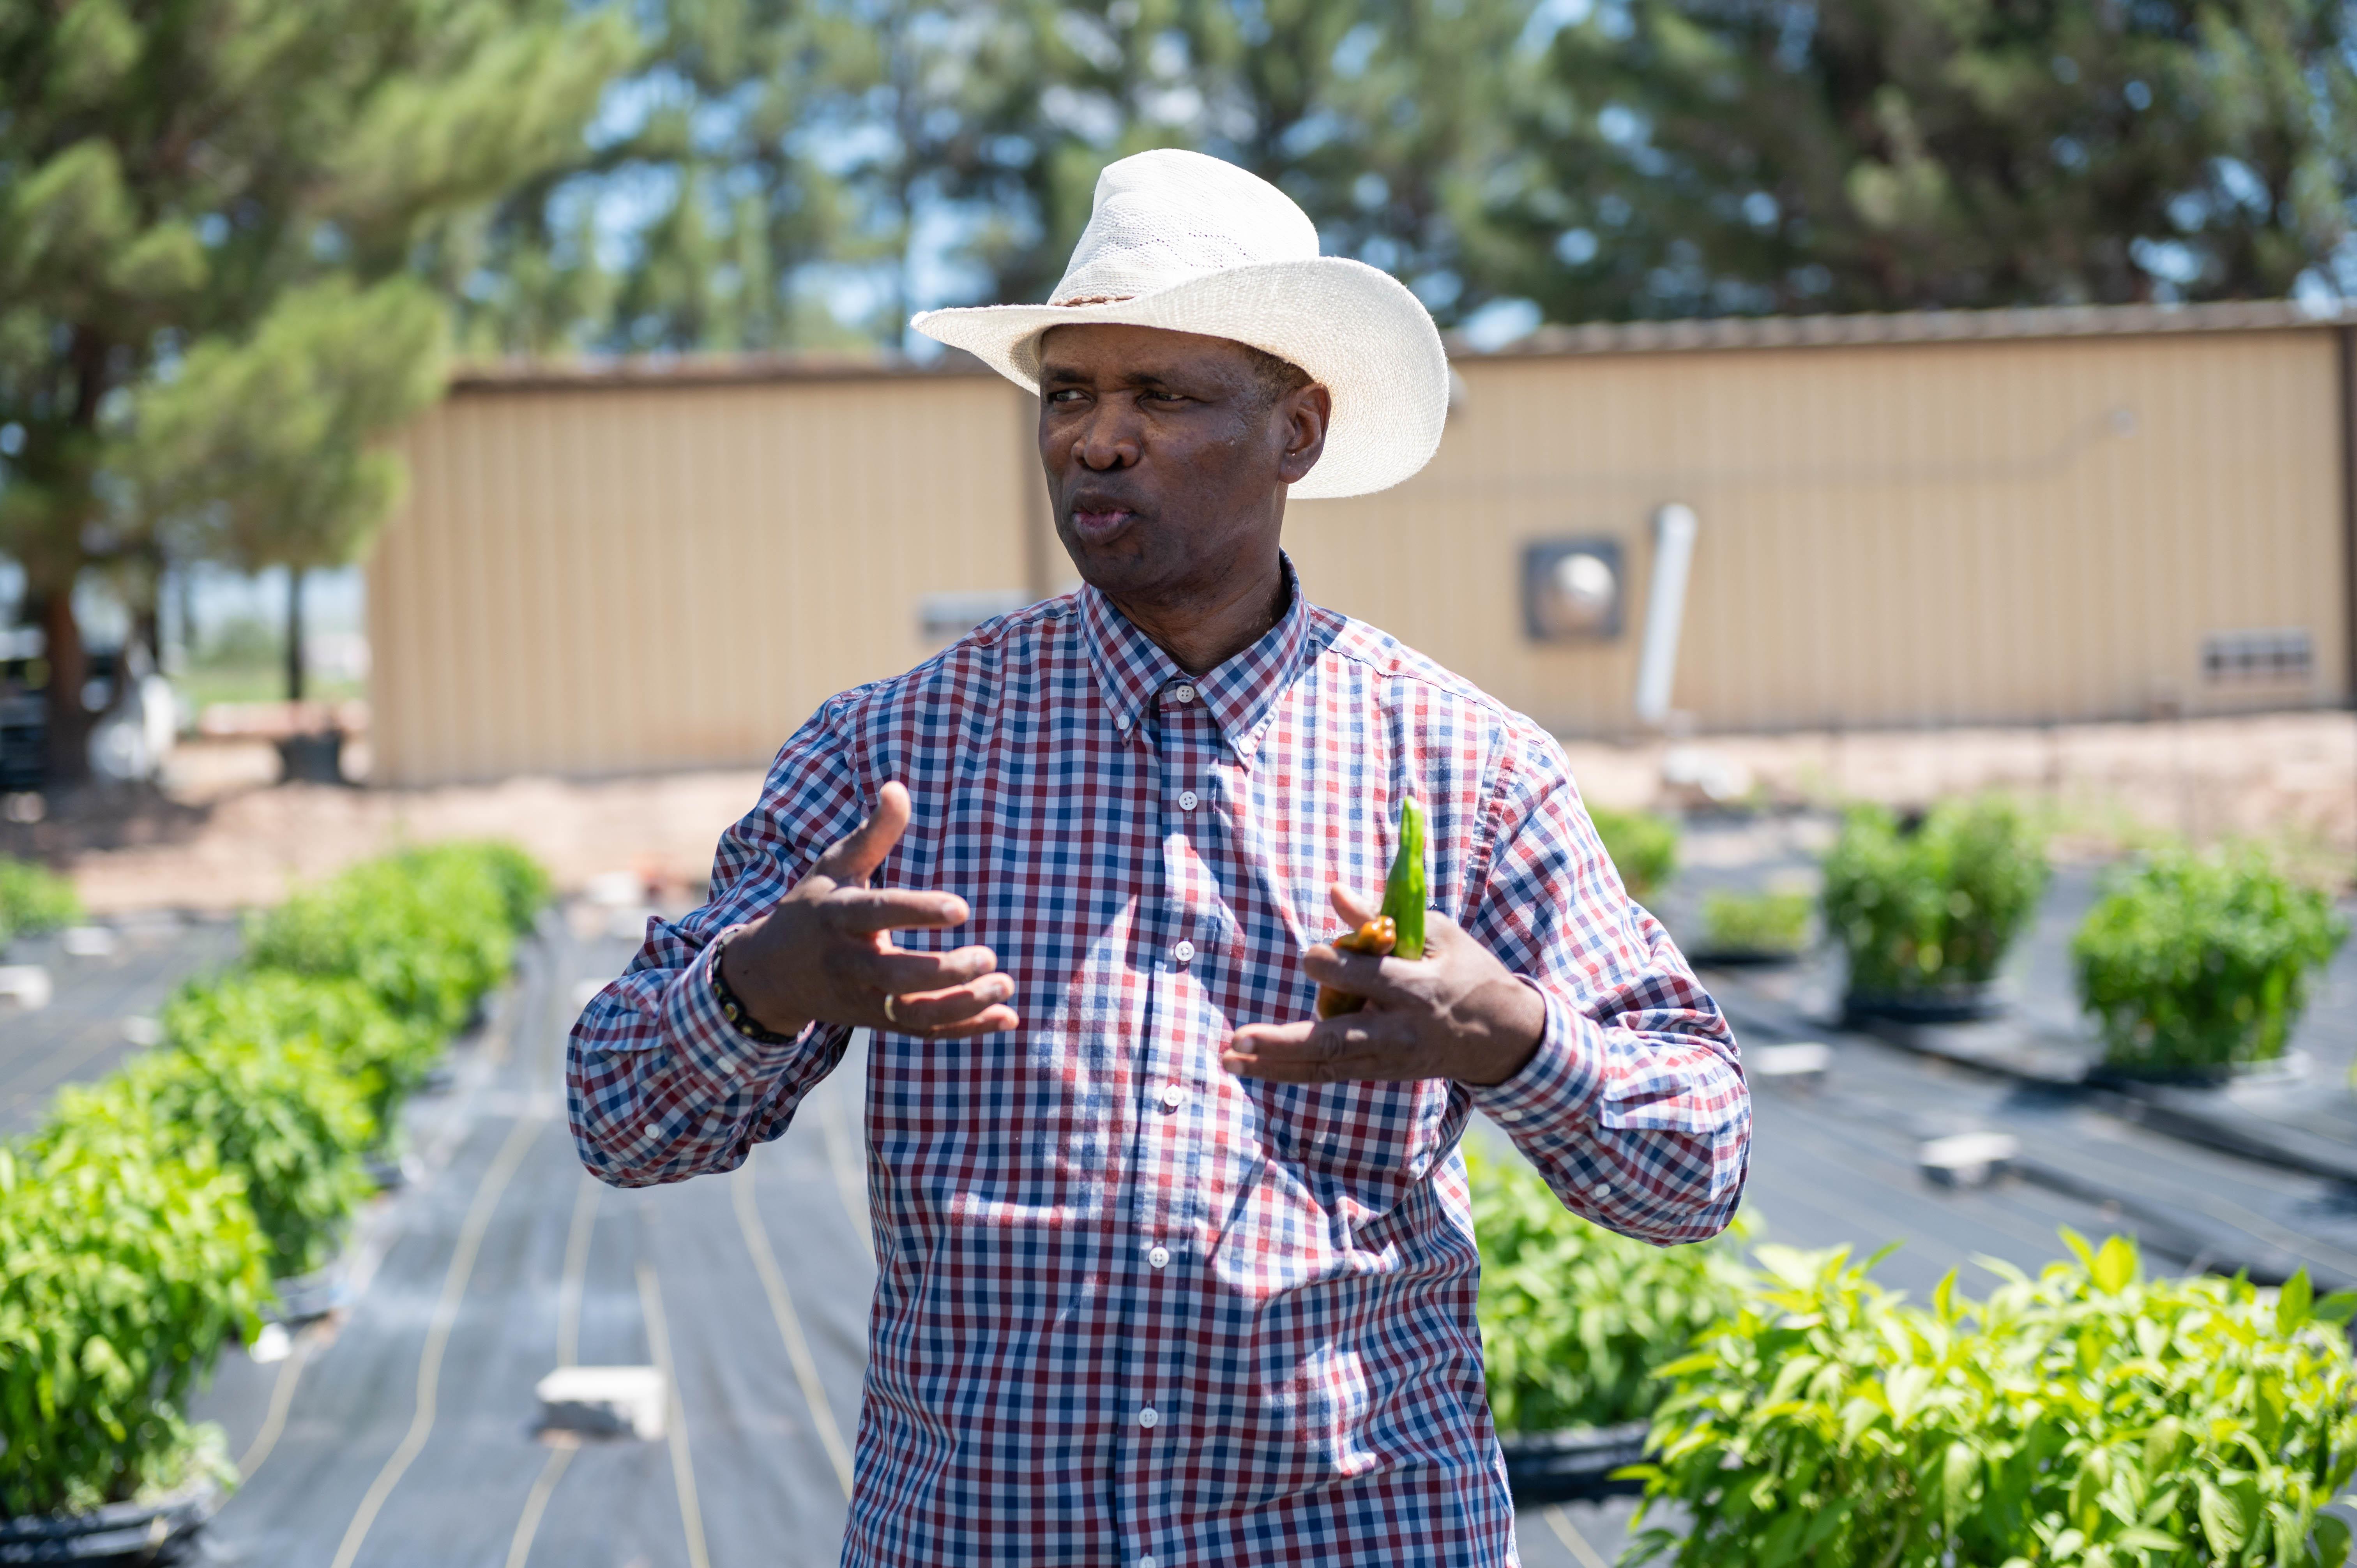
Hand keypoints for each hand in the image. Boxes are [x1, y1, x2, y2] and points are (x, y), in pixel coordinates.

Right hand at [718, 782, 1019, 1039]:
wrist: (769, 975)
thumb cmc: (811, 909)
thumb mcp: (833, 867)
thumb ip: (871, 834)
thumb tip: (897, 787)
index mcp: (837, 916)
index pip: (878, 913)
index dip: (917, 911)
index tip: (961, 908)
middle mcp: (848, 962)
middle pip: (896, 976)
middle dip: (944, 972)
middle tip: (988, 956)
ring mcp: (861, 999)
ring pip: (912, 1013)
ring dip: (962, 1006)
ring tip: (1005, 985)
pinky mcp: (876, 1022)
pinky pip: (922, 1031)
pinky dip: (965, 1028)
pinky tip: (1006, 1016)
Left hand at [1222, 886, 1542, 1086]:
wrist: (1500, 1036)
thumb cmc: (1466, 971)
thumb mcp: (1436, 935)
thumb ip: (1379, 918)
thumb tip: (1334, 891)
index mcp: (1419, 989)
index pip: (1368, 980)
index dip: (1335, 967)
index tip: (1313, 956)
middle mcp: (1398, 1032)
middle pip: (1336, 1040)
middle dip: (1286, 1041)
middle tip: (1240, 1037)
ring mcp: (1386, 1060)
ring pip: (1324, 1065)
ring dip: (1274, 1064)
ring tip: (1228, 1057)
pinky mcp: (1379, 1073)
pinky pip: (1327, 1074)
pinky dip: (1289, 1071)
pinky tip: (1250, 1067)